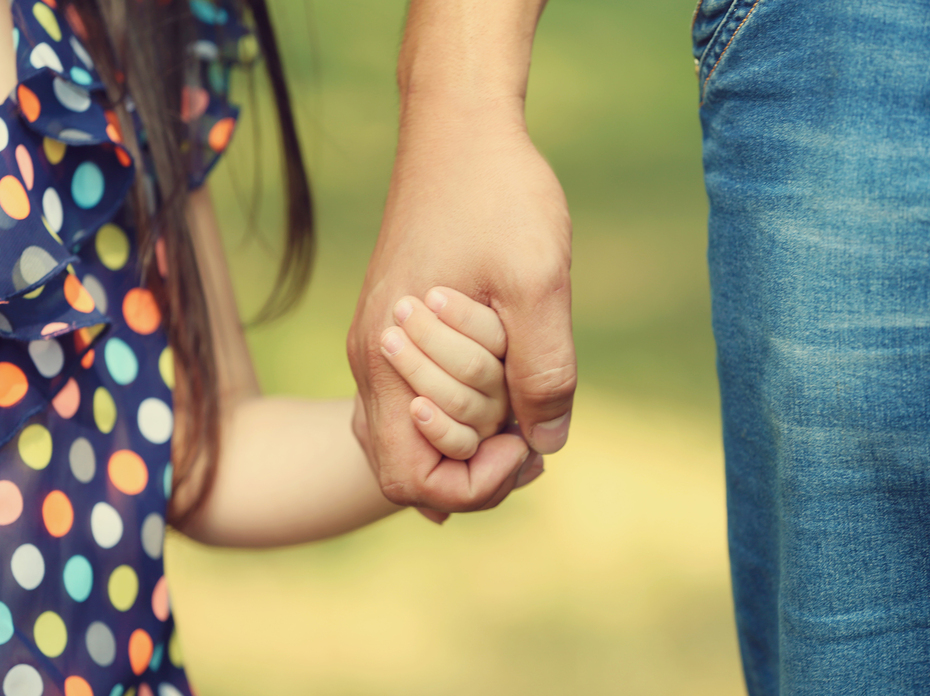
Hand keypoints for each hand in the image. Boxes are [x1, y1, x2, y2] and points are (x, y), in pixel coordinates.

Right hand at [347, 102, 573, 513]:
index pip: (410, 480)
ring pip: (406, 433)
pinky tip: (499, 400)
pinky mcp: (393, 323)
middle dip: (473, 469)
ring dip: (464, 439)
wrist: (458, 129)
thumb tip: (546, 443)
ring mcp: (376, 341)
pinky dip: (454, 411)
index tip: (528, 447)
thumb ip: (543, 371)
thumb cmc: (496, 197)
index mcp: (389, 362)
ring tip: (522, 422)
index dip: (475, 486)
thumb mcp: (537, 284)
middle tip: (533, 440)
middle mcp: (370, 360)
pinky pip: (412, 395)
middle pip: (404, 467)